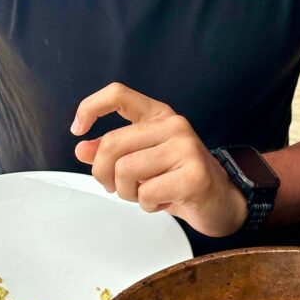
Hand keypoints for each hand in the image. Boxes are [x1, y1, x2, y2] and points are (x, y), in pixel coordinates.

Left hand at [71, 83, 247, 236]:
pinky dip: (146, 205)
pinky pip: (146, 193)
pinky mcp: (194, 175)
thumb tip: (82, 149)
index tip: (78, 129)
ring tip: (146, 194)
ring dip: (127, 192)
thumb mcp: (141, 161)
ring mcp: (186, 148)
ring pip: (125, 170)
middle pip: (112, 143)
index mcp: (159, 115)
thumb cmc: (179, 180)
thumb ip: (111, 152)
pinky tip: (163, 201)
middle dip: (103, 173)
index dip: (90, 108)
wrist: (220, 202)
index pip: (118, 94)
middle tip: (115, 186)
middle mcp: (173, 125)